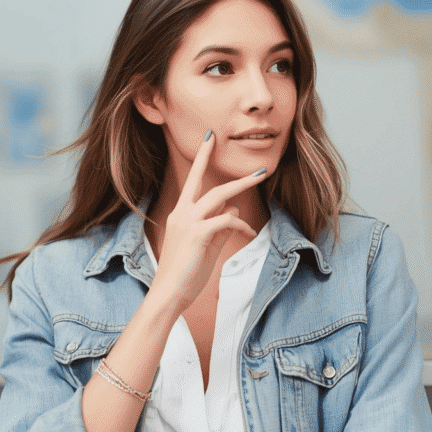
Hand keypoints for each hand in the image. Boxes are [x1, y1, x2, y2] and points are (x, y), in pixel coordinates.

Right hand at [149, 130, 267, 311]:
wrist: (169, 293)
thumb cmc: (186, 272)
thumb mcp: (205, 245)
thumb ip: (219, 225)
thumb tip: (234, 209)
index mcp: (181, 213)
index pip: (192, 179)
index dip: (203, 158)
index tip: (210, 138)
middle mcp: (182, 212)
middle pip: (209, 182)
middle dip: (232, 171)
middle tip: (253, 162)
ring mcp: (188, 221)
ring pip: (220, 195)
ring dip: (243, 186)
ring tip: (261, 176)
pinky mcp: (198, 233)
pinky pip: (227, 219)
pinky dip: (242, 224)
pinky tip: (249, 234)